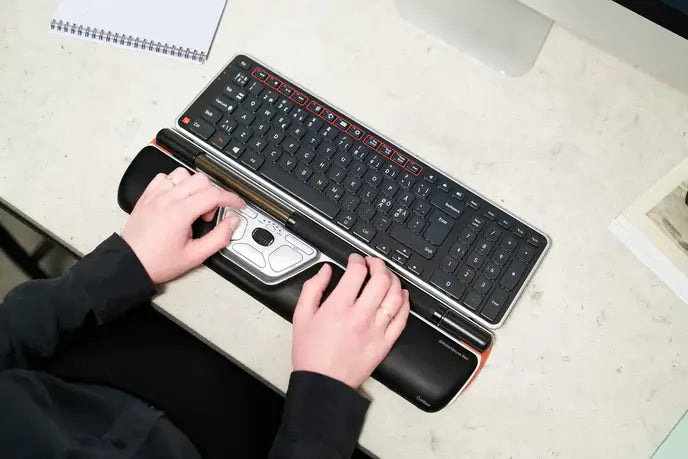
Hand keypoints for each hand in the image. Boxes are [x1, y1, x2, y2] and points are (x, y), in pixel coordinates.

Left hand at [122, 167, 244, 283]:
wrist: (130, 264)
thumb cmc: (158, 262)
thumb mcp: (195, 256)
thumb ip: (219, 238)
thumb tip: (232, 223)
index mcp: (180, 213)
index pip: (213, 195)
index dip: (231, 198)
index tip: (237, 204)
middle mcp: (167, 199)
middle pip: (201, 180)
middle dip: (212, 195)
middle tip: (207, 215)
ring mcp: (155, 195)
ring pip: (183, 174)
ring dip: (193, 187)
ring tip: (192, 205)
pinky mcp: (146, 196)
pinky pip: (164, 177)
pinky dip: (175, 184)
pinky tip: (177, 199)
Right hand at [292, 254, 409, 388]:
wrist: (323, 384)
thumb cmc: (311, 353)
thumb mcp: (301, 316)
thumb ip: (313, 288)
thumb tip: (325, 271)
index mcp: (339, 307)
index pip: (357, 272)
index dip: (358, 260)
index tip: (355, 260)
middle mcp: (360, 316)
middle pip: (381, 280)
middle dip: (379, 265)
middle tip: (374, 263)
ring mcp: (376, 329)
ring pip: (395, 296)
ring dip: (394, 280)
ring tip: (388, 276)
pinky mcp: (385, 343)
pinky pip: (402, 319)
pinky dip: (405, 303)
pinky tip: (402, 295)